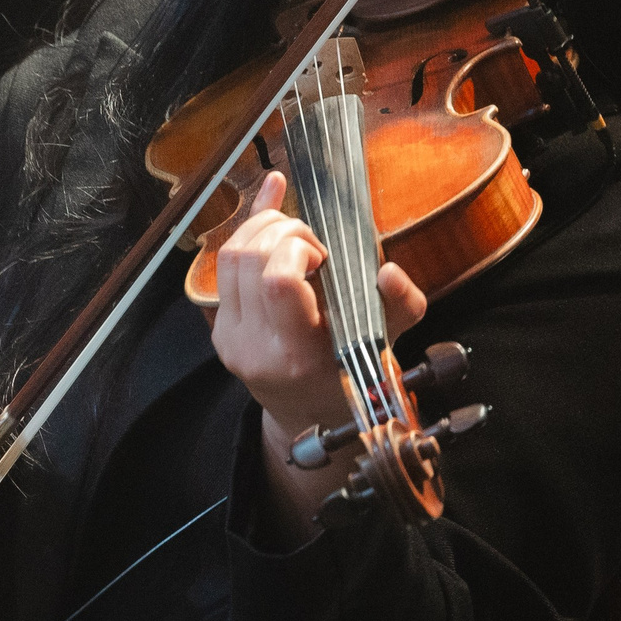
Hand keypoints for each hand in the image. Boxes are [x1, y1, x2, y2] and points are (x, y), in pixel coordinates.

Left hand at [209, 171, 427, 539]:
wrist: (311, 418)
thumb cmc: (352, 377)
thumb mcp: (387, 343)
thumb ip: (400, 305)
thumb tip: (389, 271)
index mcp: (296, 353)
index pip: (277, 280)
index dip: (297, 249)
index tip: (322, 256)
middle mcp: (254, 347)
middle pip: (247, 258)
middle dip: (282, 231)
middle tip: (312, 246)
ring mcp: (230, 339)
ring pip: (228, 256)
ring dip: (262, 228)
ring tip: (296, 237)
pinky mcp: (219, 329)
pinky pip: (223, 267)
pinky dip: (248, 233)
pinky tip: (270, 202)